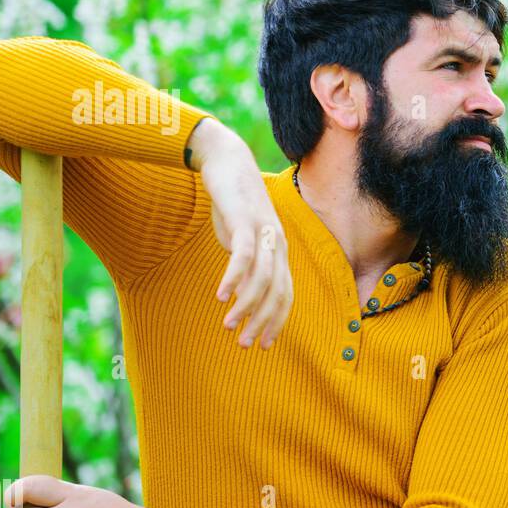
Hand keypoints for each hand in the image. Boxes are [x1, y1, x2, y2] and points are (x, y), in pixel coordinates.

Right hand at [188, 118, 293, 349]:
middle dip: (263, 323)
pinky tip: (221, 296)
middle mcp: (277, 245)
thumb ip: (244, 265)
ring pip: (262, 279)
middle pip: (278, 293)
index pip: (286, 296)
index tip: (263, 345)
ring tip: (229, 325)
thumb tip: (239, 291)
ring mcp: (264, 232)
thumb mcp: (241, 239)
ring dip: (246, 306)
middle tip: (244, 344)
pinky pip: (243, 256)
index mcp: (279, 252)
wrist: (227, 163)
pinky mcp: (245, 221)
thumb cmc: (233, 205)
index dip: (276, 322)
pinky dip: (233, 278)